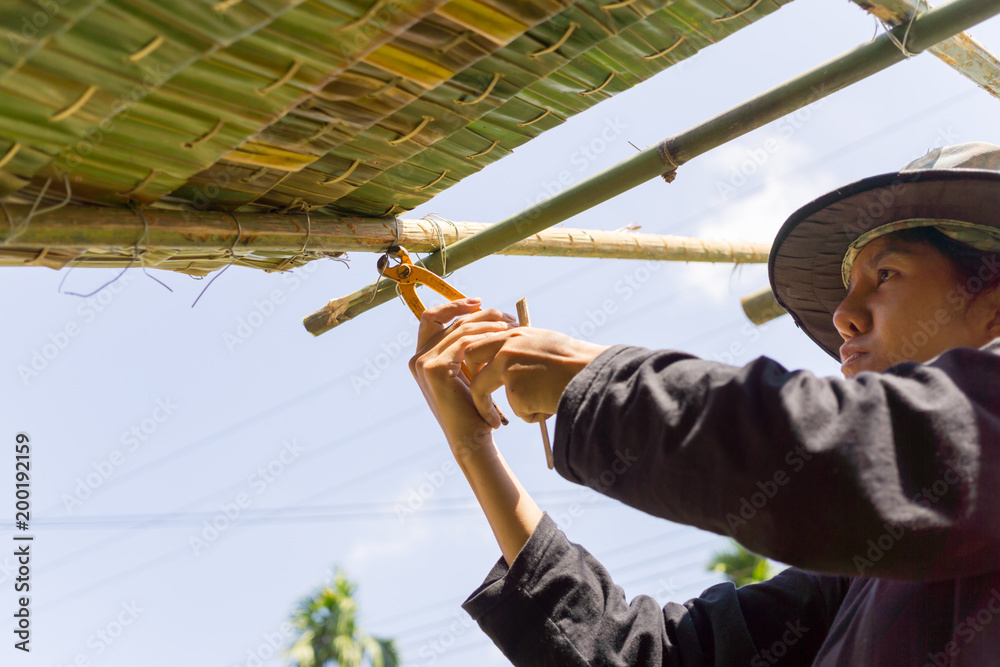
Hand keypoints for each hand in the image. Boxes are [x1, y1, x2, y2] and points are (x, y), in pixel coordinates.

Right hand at [409, 298, 516, 456]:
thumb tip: (490, 316)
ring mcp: (422, 363)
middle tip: (508, 317)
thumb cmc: (475, 408)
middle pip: (450, 320)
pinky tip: (503, 338)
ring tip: (512, 328)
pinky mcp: (433, 368)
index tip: (480, 302)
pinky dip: (485, 337)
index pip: (432, 316)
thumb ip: (469, 346)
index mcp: (422, 356)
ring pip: (460, 328)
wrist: (471, 438)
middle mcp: (417, 358)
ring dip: (489, 324)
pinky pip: (463, 342)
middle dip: (481, 314)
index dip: (454, 305)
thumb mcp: (470, 370)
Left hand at [464, 327, 609, 425]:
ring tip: (536, 404)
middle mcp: (507, 348)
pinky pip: (520, 411)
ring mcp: (509, 369)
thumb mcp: (545, 342)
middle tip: (482, 400)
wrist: (594, 374)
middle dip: (471, 378)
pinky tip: (552, 404)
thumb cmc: (576, 361)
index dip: (476, 360)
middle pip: (471, 360)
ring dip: (510, 406)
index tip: (481, 373)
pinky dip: (535, 415)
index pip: (479, 342)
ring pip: (494, 393)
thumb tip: (507, 358)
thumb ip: (521, 347)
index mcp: (514, 333)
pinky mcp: (516, 392)